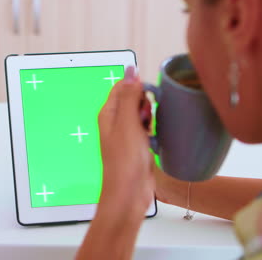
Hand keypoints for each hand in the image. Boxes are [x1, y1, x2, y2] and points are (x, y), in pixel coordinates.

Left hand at [97, 66, 154, 220]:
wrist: (130, 191)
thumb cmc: (125, 160)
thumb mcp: (127, 122)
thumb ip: (129, 95)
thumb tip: (131, 70)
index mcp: (108, 113)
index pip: (122, 87)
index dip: (137, 88)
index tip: (146, 97)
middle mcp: (115, 122)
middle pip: (135, 99)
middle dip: (145, 106)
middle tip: (144, 122)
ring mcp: (127, 134)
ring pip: (143, 115)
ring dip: (150, 120)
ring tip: (147, 135)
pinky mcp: (138, 145)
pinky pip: (149, 130)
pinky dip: (153, 133)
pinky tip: (153, 143)